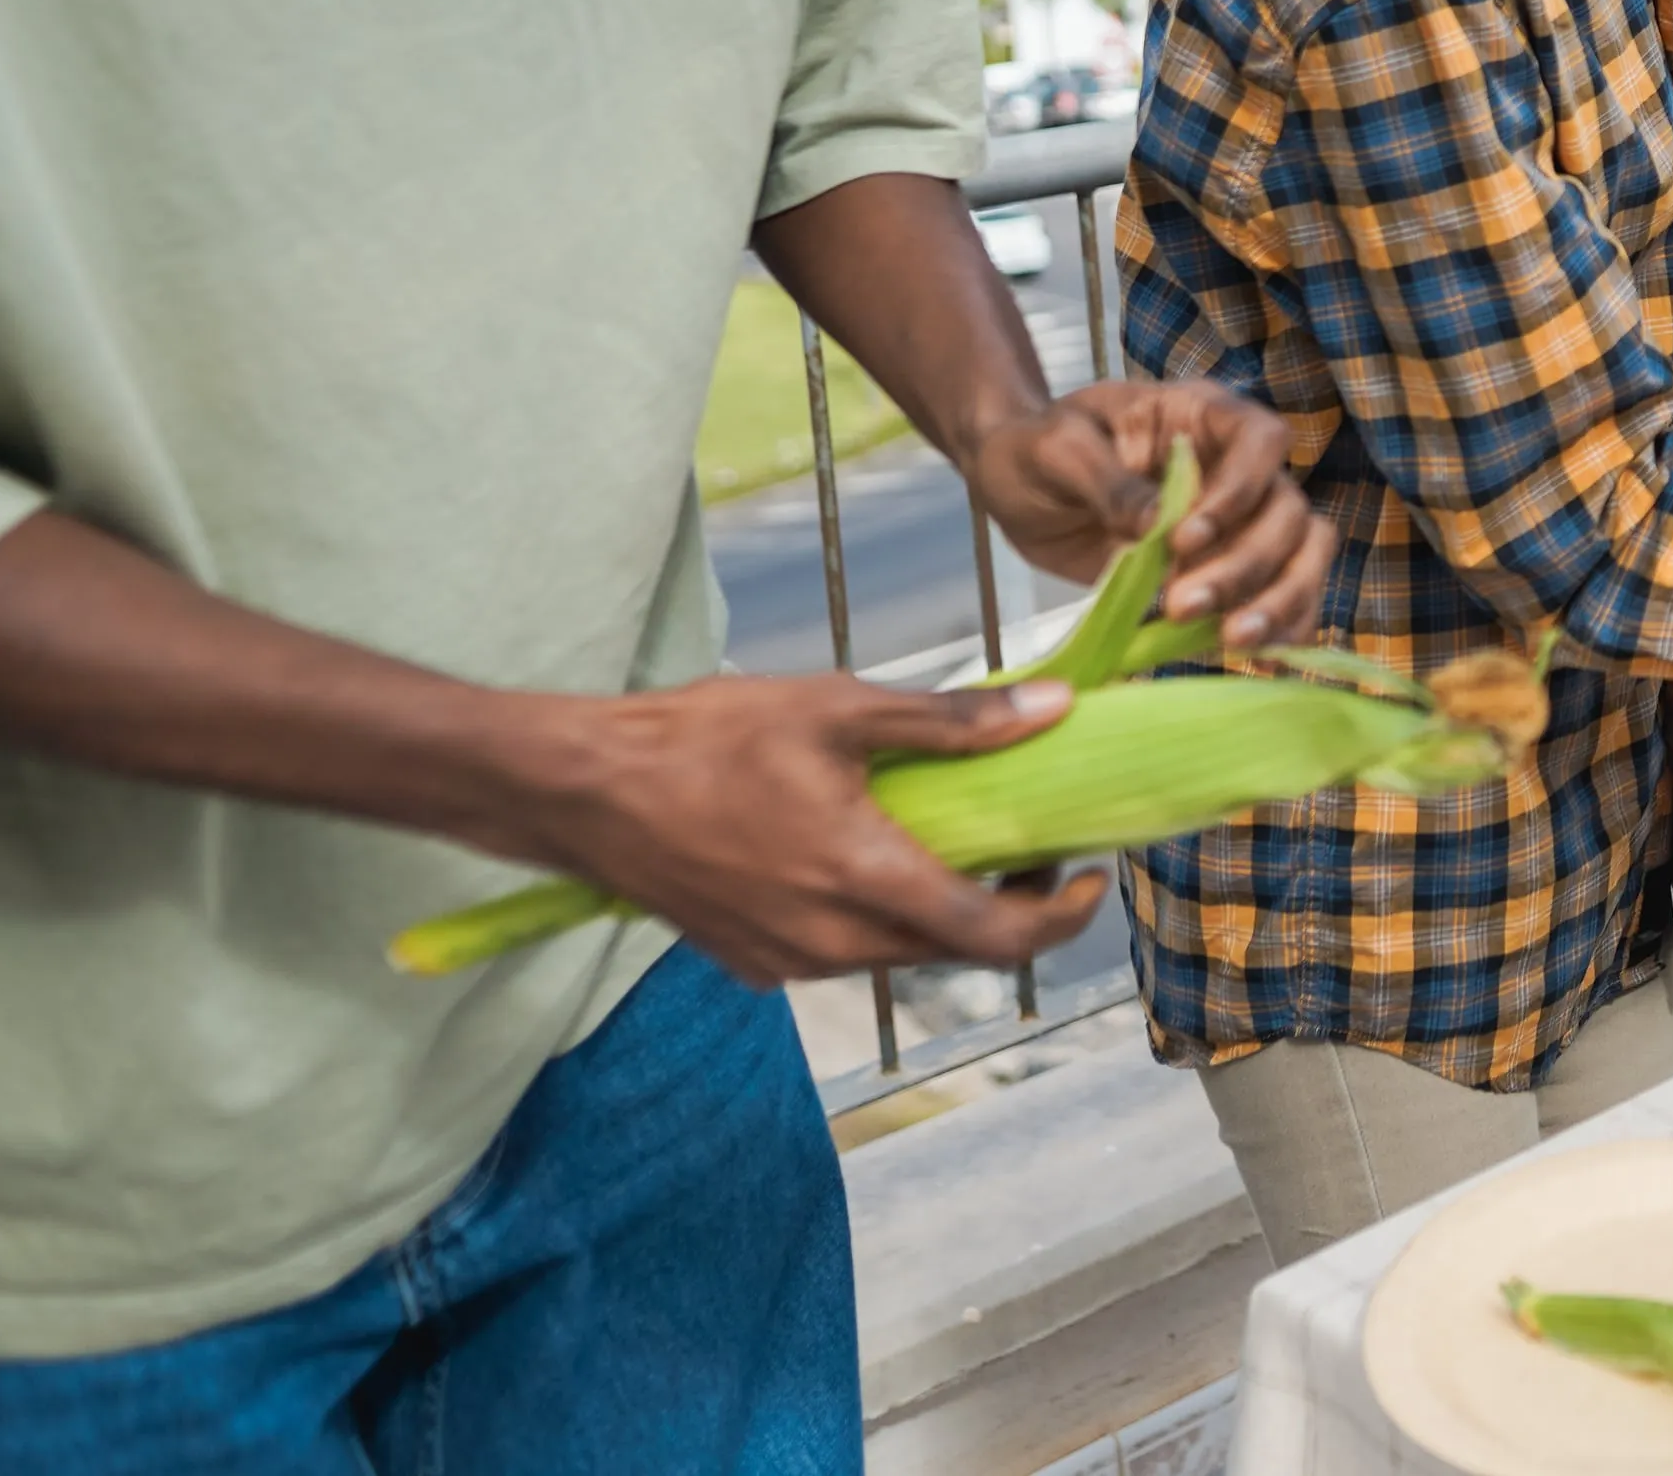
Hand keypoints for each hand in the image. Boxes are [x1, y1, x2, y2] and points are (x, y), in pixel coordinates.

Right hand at [504, 671, 1110, 985]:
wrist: (584, 790)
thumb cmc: (708, 738)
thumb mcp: (840, 709)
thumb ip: (954, 722)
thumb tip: (1056, 710)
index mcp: (863, 881)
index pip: (994, 937)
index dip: (1058, 918)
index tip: (1088, 876)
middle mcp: (831, 942)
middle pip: (953, 948)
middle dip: (1008, 907)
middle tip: (1033, 844)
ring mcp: (787, 962)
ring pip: (899, 954)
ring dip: (943, 912)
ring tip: (961, 843)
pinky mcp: (753, 962)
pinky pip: (843, 951)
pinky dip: (880, 915)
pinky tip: (874, 857)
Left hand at [966, 378, 1325, 650]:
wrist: (1019, 483)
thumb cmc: (1036, 448)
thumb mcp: (1058, 450)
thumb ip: (1109, 483)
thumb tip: (1159, 529)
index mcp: (1201, 418)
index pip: (1260, 440)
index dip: (1240, 491)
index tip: (1184, 540)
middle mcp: (1236, 466)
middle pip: (1287, 509)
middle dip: (1246, 564)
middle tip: (1181, 605)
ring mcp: (1239, 521)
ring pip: (1302, 554)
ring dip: (1278, 600)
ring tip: (1229, 640)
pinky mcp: (1227, 569)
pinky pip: (1281, 594)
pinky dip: (1281, 625)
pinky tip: (1254, 654)